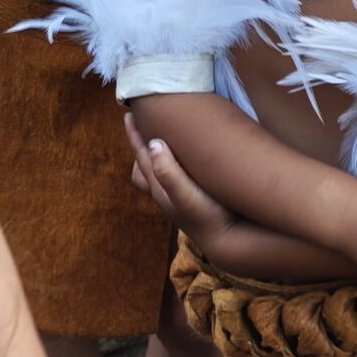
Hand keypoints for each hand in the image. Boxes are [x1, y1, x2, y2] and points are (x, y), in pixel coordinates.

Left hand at [128, 119, 237, 246]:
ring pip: (155, 175)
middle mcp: (164, 194)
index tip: (129, 115)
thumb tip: (153, 144)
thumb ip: (169, 172)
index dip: (135, 136)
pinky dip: (169, 166)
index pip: (141, 158)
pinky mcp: (189, 201)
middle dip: (140, 146)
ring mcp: (176, 200)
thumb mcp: (187, 194)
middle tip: (142, 125)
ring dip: (154, 157)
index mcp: (160, 188)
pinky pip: (171, 180)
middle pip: (142, 168)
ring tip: (160, 140)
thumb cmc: (208, 215)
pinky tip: (184, 161)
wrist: (227, 241)